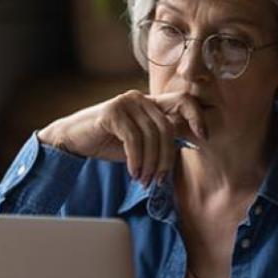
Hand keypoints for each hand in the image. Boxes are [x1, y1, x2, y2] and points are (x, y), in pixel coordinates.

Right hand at [37, 90, 206, 185]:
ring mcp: (126, 102)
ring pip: (151, 136)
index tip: (204, 136)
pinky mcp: (112, 112)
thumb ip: (158, 140)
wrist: (73, 140)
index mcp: (150, 103)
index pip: (182, 101)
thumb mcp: (139, 143)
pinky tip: (133, 172)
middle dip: (165, 159)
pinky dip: (136, 160)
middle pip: (167, 128)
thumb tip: (184, 147)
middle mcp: (140, 98)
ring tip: (143, 180)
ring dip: (149, 164)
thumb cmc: (107, 142)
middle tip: (157, 180)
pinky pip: (134, 139)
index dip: (197, 116)